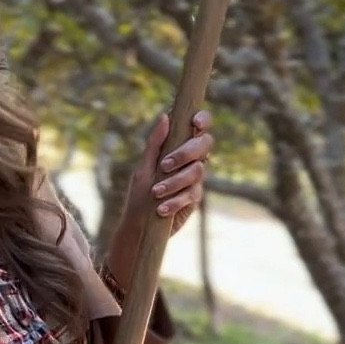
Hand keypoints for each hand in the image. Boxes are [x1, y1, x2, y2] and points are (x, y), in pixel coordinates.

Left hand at [107, 109, 212, 283]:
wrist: (140, 227)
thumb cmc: (139, 195)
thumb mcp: (143, 168)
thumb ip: (155, 144)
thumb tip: (165, 116)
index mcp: (179, 147)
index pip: (199, 128)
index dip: (202, 120)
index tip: (194, 121)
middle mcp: (190, 161)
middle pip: (204, 145)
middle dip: (185, 153)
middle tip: (164, 165)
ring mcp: (195, 179)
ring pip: (197, 171)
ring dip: (174, 181)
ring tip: (156, 192)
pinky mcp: (194, 198)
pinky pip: (192, 193)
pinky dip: (175, 201)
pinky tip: (162, 209)